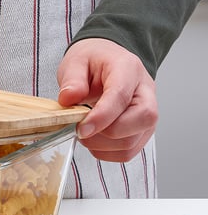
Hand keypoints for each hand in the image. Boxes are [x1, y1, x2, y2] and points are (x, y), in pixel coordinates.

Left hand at [56, 38, 157, 161]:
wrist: (105, 63)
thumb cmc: (93, 62)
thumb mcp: (76, 62)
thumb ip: (72, 80)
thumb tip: (68, 98)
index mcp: (128, 69)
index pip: (121, 96)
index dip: (101, 117)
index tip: (81, 128)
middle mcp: (145, 92)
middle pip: (141, 120)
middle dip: (105, 134)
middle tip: (80, 129)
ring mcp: (147, 114)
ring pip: (132, 142)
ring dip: (102, 146)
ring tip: (84, 132)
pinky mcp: (142, 131)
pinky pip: (128, 152)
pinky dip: (106, 153)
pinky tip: (94, 139)